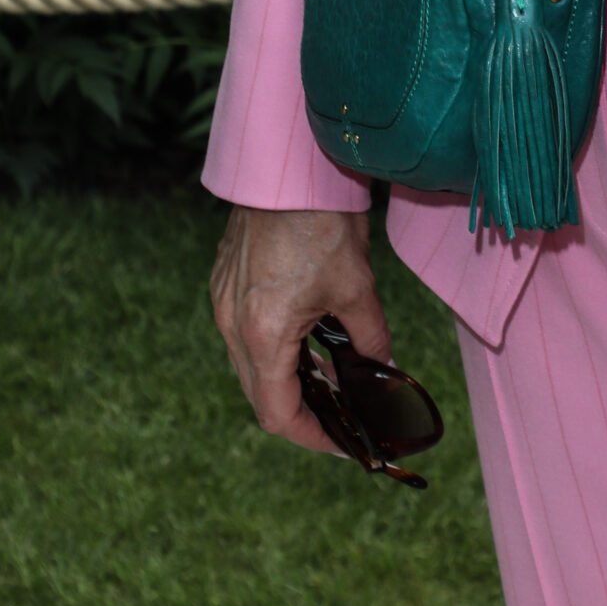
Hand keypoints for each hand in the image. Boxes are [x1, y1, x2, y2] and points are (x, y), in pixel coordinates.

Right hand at [210, 204, 389, 454]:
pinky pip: (241, 332)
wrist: (287, 162)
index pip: (277, 413)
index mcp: (263, 333)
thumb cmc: (323, 218)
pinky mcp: (224, 279)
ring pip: (249, 364)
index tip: (341, 443)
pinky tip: (307, 336)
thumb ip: (370, 338)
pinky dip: (272, 347)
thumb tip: (384, 369)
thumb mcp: (357, 286)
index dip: (312, 436)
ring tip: (329, 376)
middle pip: (259, 393)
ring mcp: (222, 300)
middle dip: (300, 410)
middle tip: (340, 416)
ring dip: (285, 377)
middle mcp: (231, 323)